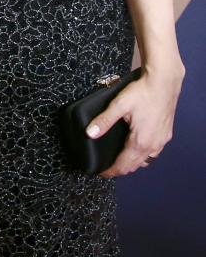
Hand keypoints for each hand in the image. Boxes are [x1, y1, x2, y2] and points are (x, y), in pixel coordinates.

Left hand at [91, 63, 183, 178]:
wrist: (163, 83)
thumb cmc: (142, 93)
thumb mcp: (119, 106)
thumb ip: (104, 121)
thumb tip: (90, 133)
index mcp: (141, 141)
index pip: (124, 165)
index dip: (111, 171)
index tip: (101, 174)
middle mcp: (153, 145)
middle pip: (135, 166)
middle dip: (120, 170)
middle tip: (107, 170)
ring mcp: (162, 140)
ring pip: (146, 160)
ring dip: (132, 164)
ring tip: (119, 161)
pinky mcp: (166, 134)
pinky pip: (154, 152)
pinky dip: (143, 156)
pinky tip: (136, 150)